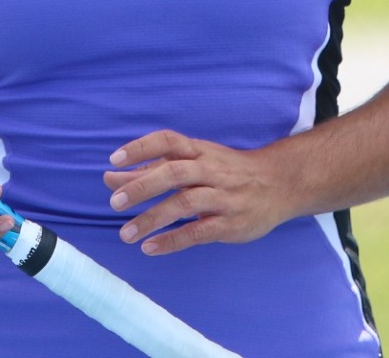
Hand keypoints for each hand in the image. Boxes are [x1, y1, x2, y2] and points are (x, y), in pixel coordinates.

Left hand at [103, 130, 289, 256]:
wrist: (280, 184)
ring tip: (126, 234)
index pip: (168, 141)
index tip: (114, 160)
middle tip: (114, 203)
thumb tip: (109, 178)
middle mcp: (211, 170)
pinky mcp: (230, 223)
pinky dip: (173, 240)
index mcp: (199, 151)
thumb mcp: (194, 163)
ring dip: (153, 218)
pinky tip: (151, 248)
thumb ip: (151, 170)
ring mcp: (223, 197)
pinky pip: (199, 232)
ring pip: (185, 203)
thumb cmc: (227, 171)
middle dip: (142, 186)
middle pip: (174, 172)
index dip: (141, 148)